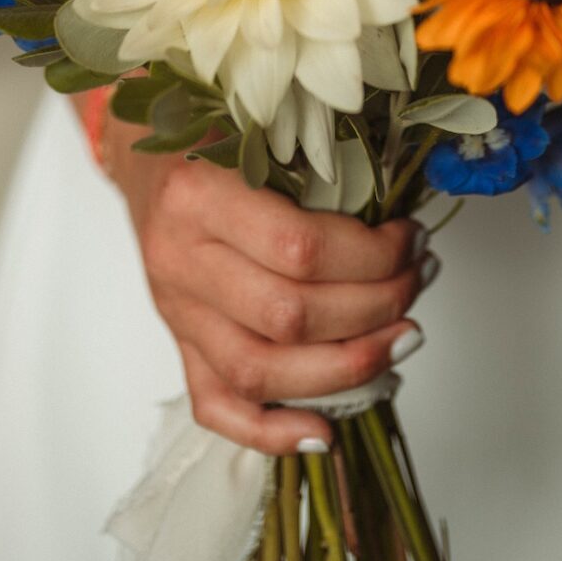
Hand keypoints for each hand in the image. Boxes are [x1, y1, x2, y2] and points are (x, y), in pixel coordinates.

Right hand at [110, 115, 430, 453]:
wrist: (143, 149)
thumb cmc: (209, 131)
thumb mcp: (259, 129)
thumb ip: (318, 171)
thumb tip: (403, 224)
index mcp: (200, 196)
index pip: (300, 249)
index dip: (371, 257)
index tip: (411, 240)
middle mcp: (181, 260)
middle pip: (288, 316)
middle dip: (374, 309)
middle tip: (418, 281)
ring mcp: (176, 310)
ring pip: (260, 371)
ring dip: (345, 368)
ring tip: (400, 341)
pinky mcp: (178, 342)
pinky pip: (216, 405)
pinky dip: (270, 431)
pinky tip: (324, 430)